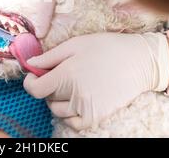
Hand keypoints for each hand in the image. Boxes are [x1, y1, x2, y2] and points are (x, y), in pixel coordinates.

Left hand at [23, 33, 168, 129]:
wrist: (139, 61)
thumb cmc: (106, 48)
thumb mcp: (75, 44)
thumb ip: (49, 56)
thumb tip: (29, 64)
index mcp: (67, 74)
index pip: (35, 89)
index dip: (30, 82)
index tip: (34, 75)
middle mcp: (74, 94)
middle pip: (47, 97)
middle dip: (47, 85)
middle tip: (59, 73)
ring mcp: (86, 108)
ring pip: (58, 111)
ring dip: (58, 100)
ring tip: (71, 85)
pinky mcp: (97, 117)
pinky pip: (73, 123)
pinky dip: (70, 114)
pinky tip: (76, 100)